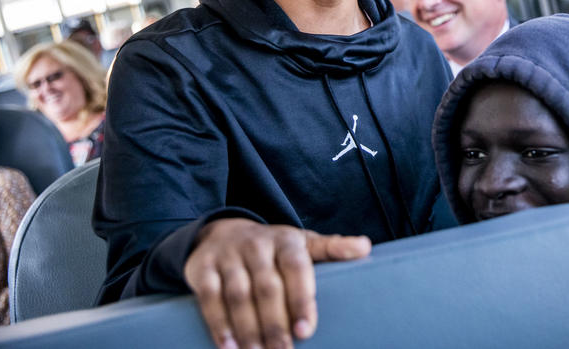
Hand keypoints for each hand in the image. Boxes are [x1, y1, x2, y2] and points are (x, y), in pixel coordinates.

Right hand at [184, 218, 371, 348]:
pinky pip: (208, 297)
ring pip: (238, 294)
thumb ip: (332, 248)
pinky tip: (227, 346)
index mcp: (286, 239)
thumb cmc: (274, 248)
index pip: (297, 267)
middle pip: (267, 287)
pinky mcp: (202, 268)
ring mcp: (227, 255)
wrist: (223, 231)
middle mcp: (256, 244)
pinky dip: (217, 323)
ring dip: (247, 328)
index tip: (306, 330)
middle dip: (275, 323)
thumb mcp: (303, 243)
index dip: (302, 299)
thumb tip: (366, 248)